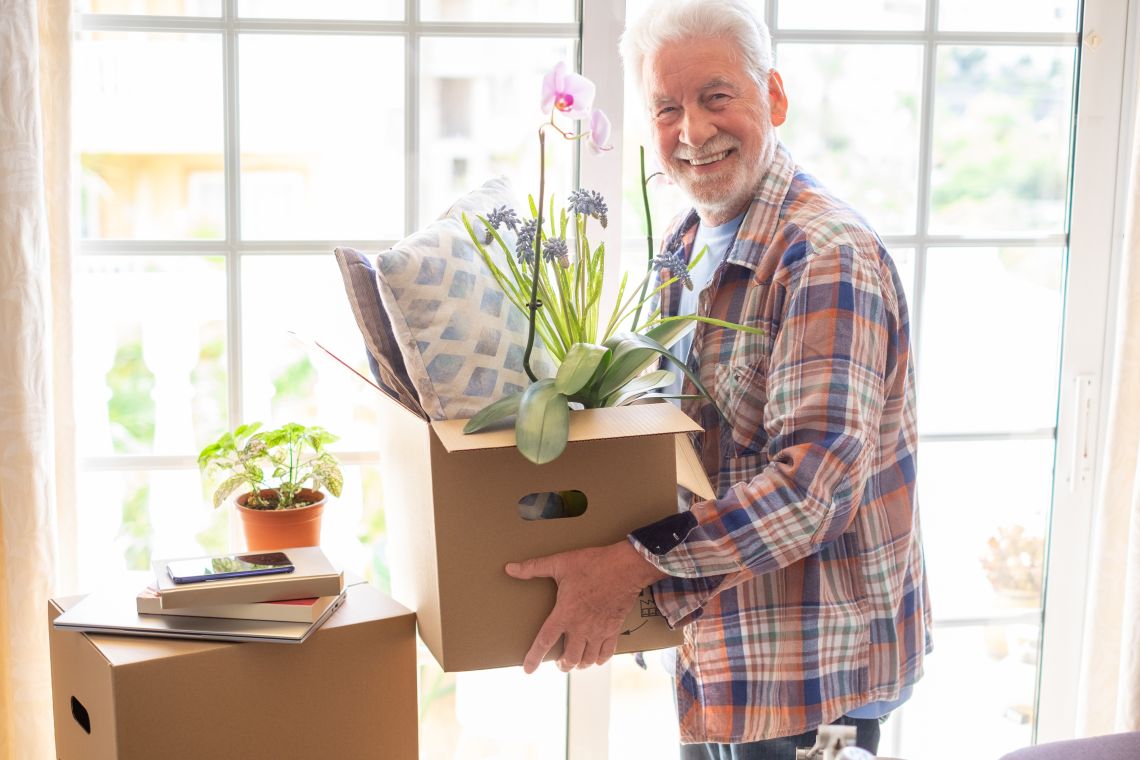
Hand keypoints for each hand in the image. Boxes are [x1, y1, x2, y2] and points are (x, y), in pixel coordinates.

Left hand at [506, 540, 665, 673]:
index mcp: (565, 613)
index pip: (544, 641)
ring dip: (579, 664)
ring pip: (587, 659)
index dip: (534, 658)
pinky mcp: (614, 629)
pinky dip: (599, 660)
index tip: (528, 670)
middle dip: (562, 664)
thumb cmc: (592, 564)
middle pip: (569, 658)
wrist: (625, 567)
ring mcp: (599, 631)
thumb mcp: (560, 563)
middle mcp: (581, 627)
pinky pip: (606, 653)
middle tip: (559, 663)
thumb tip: (509, 568)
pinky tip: (596, 659)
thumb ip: (533, 567)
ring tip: (575, 663)